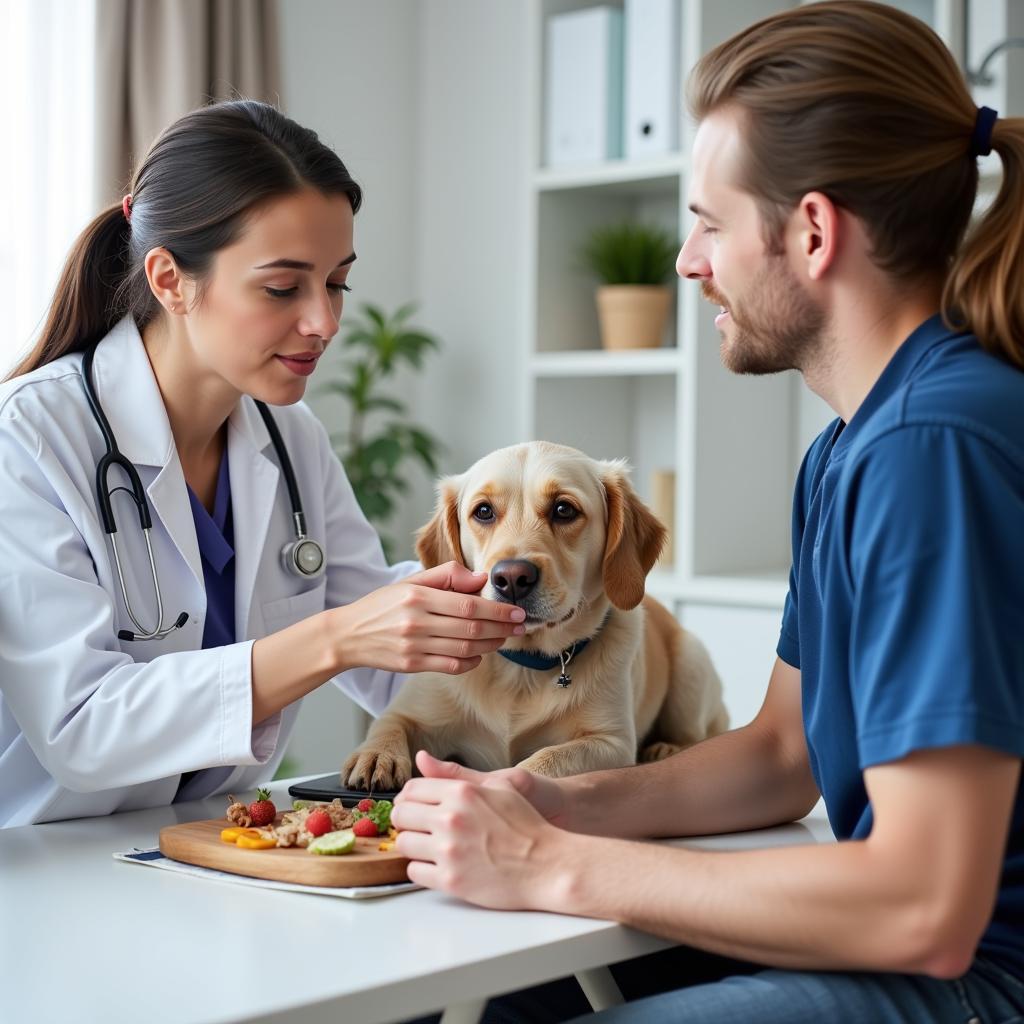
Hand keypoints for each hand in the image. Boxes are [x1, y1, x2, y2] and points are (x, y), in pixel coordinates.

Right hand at [332, 562, 525, 674]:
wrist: (348, 635)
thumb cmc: (384, 605)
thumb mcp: (411, 582)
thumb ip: (447, 576)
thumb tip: (480, 579)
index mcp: (418, 597)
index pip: (467, 605)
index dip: (497, 610)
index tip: (516, 611)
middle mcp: (416, 622)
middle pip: (471, 628)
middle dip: (501, 628)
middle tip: (519, 626)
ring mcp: (414, 646)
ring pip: (464, 648)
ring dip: (490, 645)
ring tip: (504, 638)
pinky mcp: (412, 665)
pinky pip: (451, 666)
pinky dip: (470, 661)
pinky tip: (480, 653)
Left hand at [392, 751, 574, 908]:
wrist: (548, 864)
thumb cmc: (527, 825)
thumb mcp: (498, 786)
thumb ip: (456, 773)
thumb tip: (422, 759)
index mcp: (462, 792)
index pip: (411, 789)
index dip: (408, 799)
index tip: (413, 807)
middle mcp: (451, 819)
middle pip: (401, 815)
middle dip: (406, 821)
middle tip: (418, 828)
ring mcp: (449, 851)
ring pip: (404, 844)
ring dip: (413, 845)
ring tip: (430, 847)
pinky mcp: (451, 881)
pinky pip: (414, 872)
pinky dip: (422, 869)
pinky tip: (438, 866)